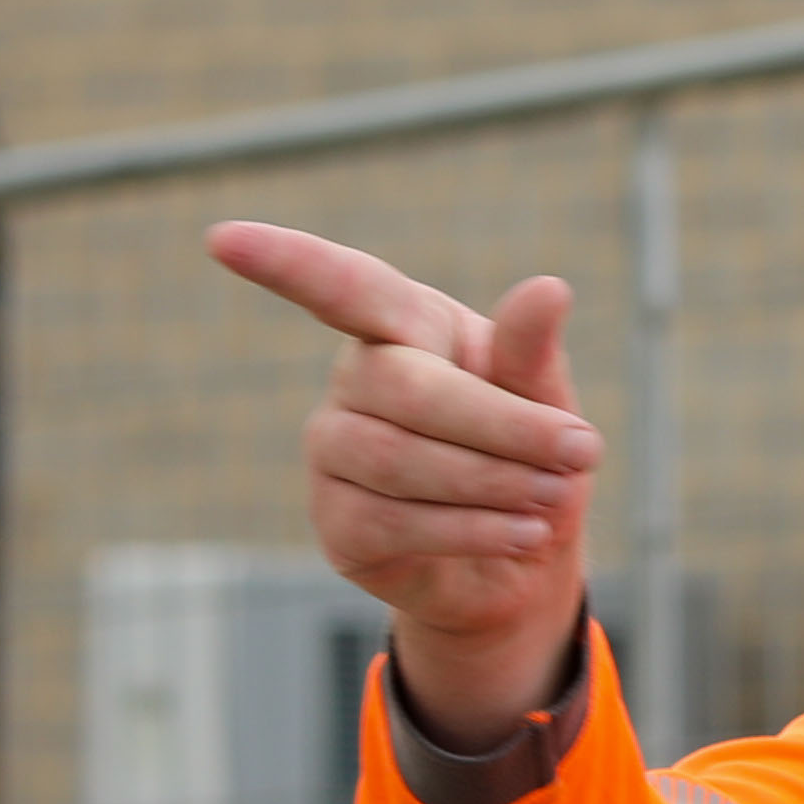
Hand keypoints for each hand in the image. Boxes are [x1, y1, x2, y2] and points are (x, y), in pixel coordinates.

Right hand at [203, 219, 599, 735]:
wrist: (520, 564)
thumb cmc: (529, 457)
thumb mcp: (548, 399)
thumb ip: (533, 352)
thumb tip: (549, 288)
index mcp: (404, 326)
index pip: (342, 286)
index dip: (285, 263)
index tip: (222, 239)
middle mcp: (355, 381)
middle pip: (408, 391)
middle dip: (503, 425)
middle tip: (581, 451)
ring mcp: (334, 454)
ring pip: (399, 461)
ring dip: (495, 483)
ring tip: (555, 499)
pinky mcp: (337, 524)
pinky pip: (394, 522)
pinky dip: (473, 529)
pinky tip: (523, 534)